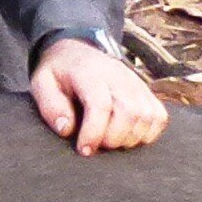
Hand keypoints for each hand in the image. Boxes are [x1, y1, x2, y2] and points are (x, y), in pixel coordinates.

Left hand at [30, 37, 166, 155]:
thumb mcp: (42, 83)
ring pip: (147, 116)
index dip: (94, 133)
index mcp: (90, 74)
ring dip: (130, 138)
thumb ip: (50, 106)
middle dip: (114, 138)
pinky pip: (159, 116)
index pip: (100, 105)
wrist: (77, 51)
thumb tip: (66, 129)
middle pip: (129, 112)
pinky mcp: (145, 92)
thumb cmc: (59, 73)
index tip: (84, 150)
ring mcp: (136, 83)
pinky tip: (129, 136)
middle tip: (98, 145)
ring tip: (111, 141)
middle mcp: (118, 77)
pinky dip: (148, 133)